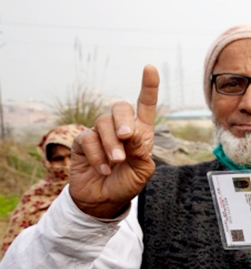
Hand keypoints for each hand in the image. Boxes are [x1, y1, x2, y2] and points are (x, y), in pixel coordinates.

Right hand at [70, 66, 158, 218]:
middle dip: (123, 120)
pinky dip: (97, 155)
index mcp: (140, 132)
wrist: (104, 200)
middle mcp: (119, 128)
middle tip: (127, 137)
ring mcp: (99, 133)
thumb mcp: (142, 171)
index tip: (150, 68)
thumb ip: (141, 152)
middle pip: (120, 107)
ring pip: (102, 123)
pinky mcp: (82, 142)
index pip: (145, 105)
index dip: (148, 87)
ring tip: (116, 162)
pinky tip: (104, 169)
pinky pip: (87, 139)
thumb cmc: (127, 183)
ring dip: (111, 144)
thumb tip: (134, 134)